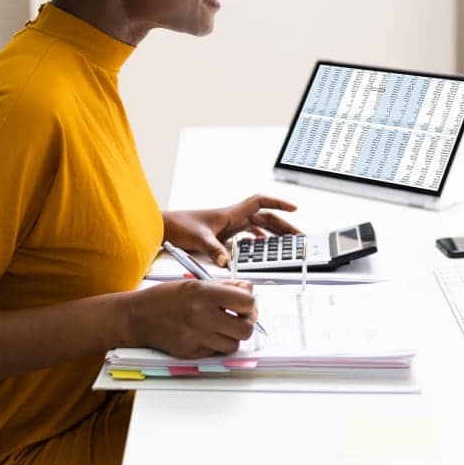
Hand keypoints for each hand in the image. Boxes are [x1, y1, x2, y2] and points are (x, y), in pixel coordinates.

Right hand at [127, 279, 257, 358]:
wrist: (138, 316)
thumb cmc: (165, 297)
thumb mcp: (194, 282)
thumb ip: (224, 286)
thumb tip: (249, 290)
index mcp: (204, 293)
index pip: (246, 302)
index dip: (249, 303)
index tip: (244, 303)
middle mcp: (202, 315)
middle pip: (246, 328)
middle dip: (246, 323)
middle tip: (238, 318)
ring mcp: (197, 336)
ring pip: (234, 344)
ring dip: (232, 336)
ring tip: (221, 327)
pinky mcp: (191, 353)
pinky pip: (216, 352)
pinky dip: (216, 344)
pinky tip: (205, 334)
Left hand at [163, 194, 299, 266]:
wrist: (165, 228)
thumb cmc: (179, 226)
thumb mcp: (198, 238)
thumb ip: (214, 250)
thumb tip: (226, 261)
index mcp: (230, 214)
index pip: (260, 202)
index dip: (278, 203)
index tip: (294, 208)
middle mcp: (232, 218)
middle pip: (264, 217)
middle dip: (283, 225)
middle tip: (298, 236)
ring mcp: (228, 226)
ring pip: (257, 226)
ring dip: (272, 233)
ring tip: (286, 243)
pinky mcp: (223, 235)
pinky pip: (246, 235)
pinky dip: (257, 240)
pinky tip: (261, 248)